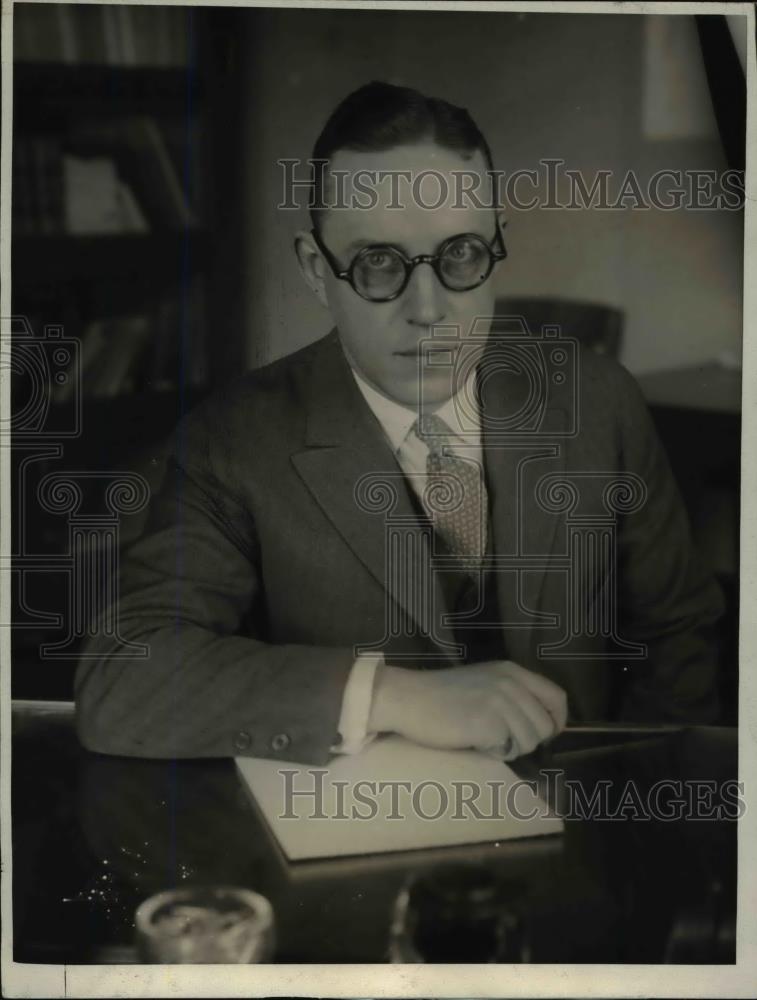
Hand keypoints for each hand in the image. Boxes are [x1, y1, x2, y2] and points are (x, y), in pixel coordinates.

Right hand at [369, 660, 567, 759]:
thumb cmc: (443, 694)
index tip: (542, 734)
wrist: (409, 698)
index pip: (557, 698)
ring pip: (530, 742)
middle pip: (546, 726)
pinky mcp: (488, 723)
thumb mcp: (485, 681)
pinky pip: (508, 749)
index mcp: (512, 671)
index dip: (556, 721)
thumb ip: (512, 694)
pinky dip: (494, 752)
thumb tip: (540, 723)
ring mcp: (500, 702)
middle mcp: (511, 684)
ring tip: (484, 737)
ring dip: (511, 748)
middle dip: (528, 740)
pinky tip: (474, 741)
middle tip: (501, 738)